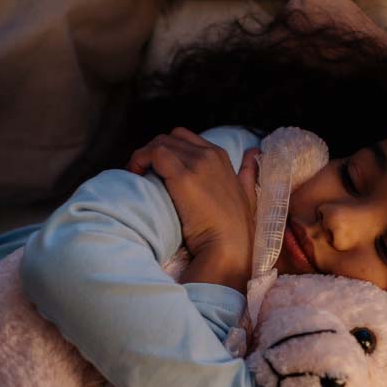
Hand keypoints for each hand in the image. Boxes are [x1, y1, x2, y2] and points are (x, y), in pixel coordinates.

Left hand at [127, 128, 259, 291]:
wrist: (229, 248)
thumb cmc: (235, 230)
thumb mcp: (248, 195)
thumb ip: (249, 173)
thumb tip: (252, 154)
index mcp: (221, 157)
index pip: (185, 138)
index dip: (167, 150)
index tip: (157, 168)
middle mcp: (209, 154)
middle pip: (170, 138)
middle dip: (153, 151)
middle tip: (142, 171)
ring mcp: (197, 164)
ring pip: (160, 143)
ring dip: (143, 156)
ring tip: (136, 175)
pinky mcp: (182, 177)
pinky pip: (154, 154)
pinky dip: (139, 160)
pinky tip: (134, 175)